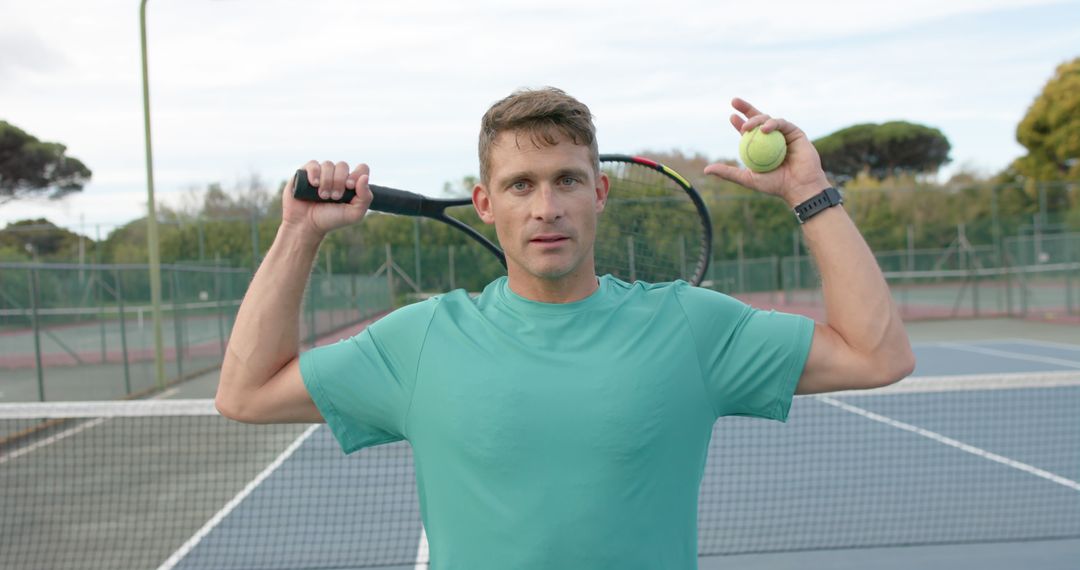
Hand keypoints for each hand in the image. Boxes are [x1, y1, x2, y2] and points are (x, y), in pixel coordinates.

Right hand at [281, 160, 372, 238]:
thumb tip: (364, 177)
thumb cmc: (330, 220)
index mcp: (350, 184)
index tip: (350, 187)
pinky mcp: (305, 173)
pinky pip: (313, 164)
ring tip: (323, 196)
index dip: (357, 174)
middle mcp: (336, 176)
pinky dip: (315, 173)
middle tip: (335, 197)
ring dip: (327, 181)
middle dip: (339, 181)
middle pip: (343, 166)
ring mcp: (321, 173)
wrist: (306, 225)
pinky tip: (314, 184)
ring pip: (328, 164)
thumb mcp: (354, 214)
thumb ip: (365, 198)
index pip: (361, 169)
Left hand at [703, 98, 830, 206]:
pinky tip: (765, 128)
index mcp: (760, 146)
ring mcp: (784, 134)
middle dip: (745, 108)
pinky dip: (773, 124)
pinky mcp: (795, 132)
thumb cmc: (775, 184)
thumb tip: (706, 170)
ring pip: (768, 119)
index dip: (739, 122)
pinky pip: (782, 123)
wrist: (799, 187)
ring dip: (756, 119)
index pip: (747, 131)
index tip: (731, 117)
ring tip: (747, 126)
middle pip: (757, 118)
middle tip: (734, 101)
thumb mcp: (748, 178)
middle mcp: (771, 138)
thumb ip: (728, 173)